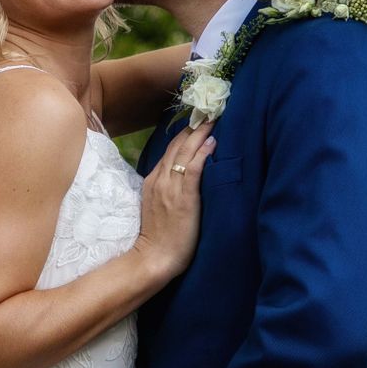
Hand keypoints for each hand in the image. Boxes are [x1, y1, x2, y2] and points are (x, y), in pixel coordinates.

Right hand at [134, 123, 215, 277]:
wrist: (154, 257)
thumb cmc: (159, 237)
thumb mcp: (157, 206)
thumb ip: (166, 189)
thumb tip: (182, 176)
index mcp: (152, 180)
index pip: (169, 149)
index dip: (184, 134)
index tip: (198, 121)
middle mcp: (160, 179)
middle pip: (177, 145)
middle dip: (194, 127)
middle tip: (209, 110)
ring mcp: (170, 188)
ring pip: (185, 152)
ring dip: (200, 133)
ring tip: (214, 118)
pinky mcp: (184, 198)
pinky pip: (193, 169)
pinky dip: (202, 154)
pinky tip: (212, 142)